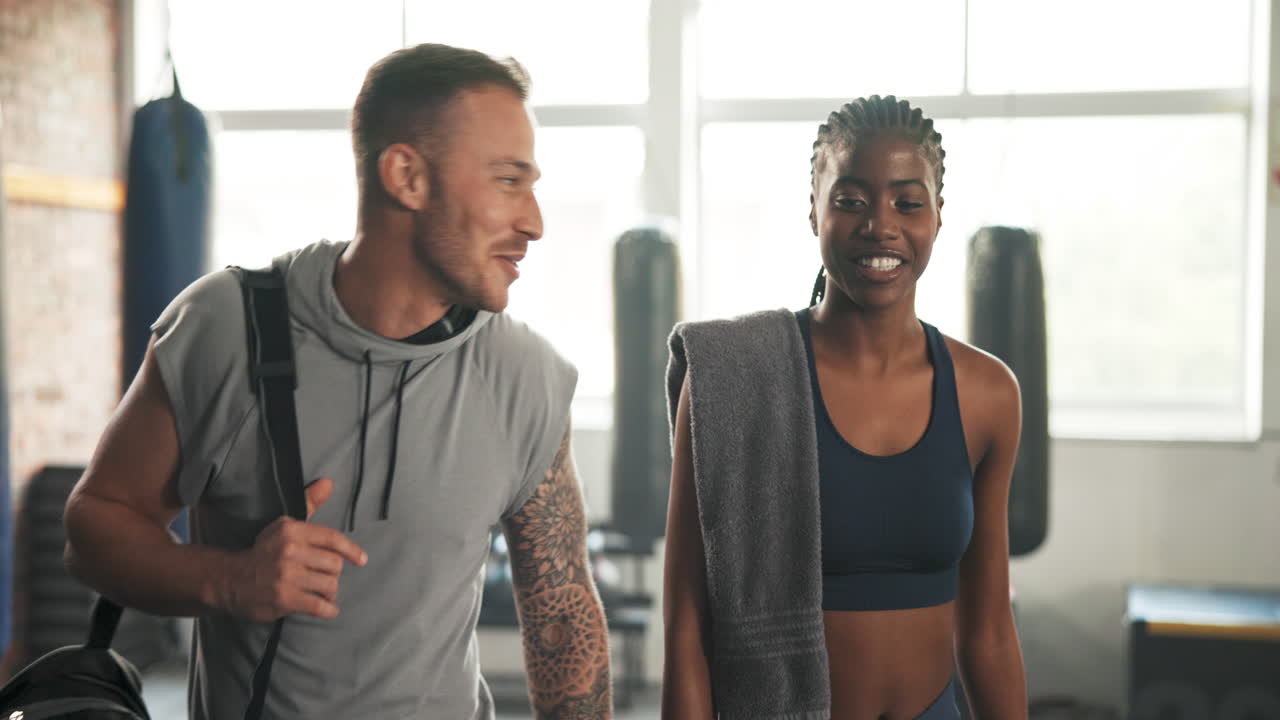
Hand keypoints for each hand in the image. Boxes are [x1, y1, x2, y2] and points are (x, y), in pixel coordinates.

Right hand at [221, 478, 367, 620]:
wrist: (230, 579)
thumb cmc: (264, 552)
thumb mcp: (283, 526)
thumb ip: (309, 504)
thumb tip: (329, 482)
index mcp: (292, 530)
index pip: (332, 538)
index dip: (351, 550)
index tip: (361, 560)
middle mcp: (290, 550)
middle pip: (335, 564)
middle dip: (334, 574)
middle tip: (325, 578)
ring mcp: (286, 576)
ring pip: (330, 585)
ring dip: (330, 593)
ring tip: (322, 593)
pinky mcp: (284, 598)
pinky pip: (319, 606)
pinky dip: (328, 610)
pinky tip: (327, 609)